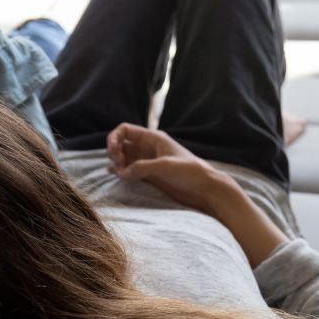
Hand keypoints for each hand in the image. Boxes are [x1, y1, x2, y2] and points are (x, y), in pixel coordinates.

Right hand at [106, 123, 236, 214]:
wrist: (205, 189)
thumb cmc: (190, 172)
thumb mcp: (165, 166)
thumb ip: (142, 167)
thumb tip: (121, 173)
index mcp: (152, 138)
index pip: (125, 130)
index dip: (114, 138)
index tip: (113, 151)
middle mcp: (147, 148)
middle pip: (121, 144)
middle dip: (114, 152)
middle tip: (119, 164)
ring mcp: (147, 162)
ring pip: (124, 157)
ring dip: (116, 163)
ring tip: (118, 172)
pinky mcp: (149, 175)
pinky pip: (129, 170)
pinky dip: (120, 172)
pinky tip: (116, 175)